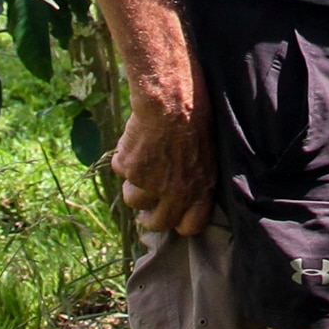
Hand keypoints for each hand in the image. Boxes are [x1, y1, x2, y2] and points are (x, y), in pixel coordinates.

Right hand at [111, 94, 212, 236]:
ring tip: (141, 164)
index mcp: (200, 190)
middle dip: (148, 218)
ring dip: (134, 187)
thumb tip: (184, 194)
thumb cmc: (196, 120)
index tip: (173, 217)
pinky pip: (121, 170)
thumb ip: (196, 180)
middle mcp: (175, 193)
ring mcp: (149, 184)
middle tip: (144, 211)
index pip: (191, 226)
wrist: (171, 102)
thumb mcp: (207, 155)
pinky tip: (136, 141)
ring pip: (132, 199)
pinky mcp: (129, 169)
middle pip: (156, 223)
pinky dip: (124, 158)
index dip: (179, 223)